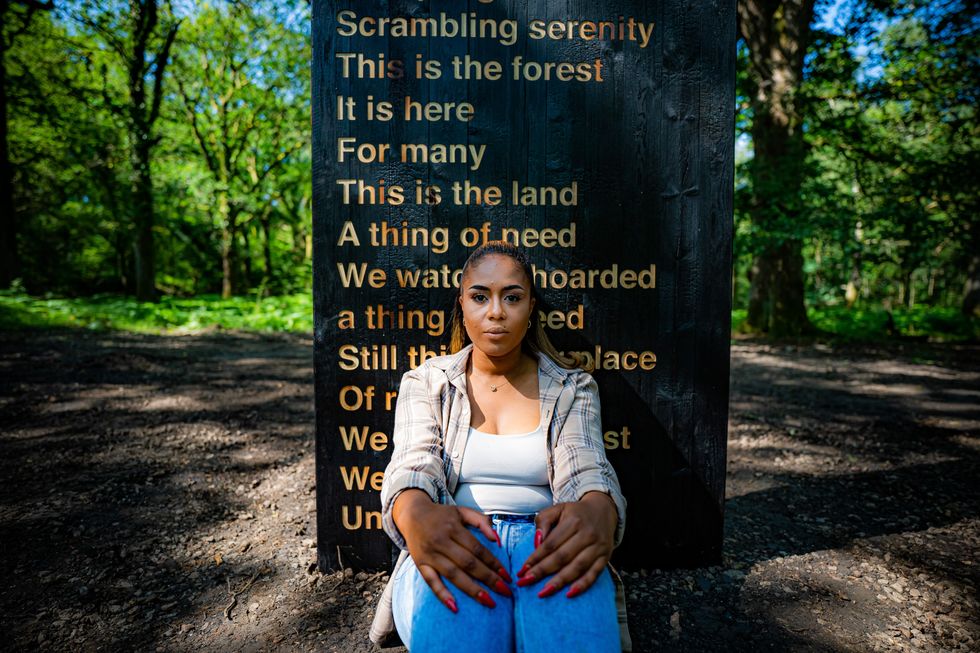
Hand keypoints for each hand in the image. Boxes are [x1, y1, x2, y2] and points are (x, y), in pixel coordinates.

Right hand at [392, 489, 512, 611]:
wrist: (412, 514)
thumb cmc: (441, 515)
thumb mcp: (462, 512)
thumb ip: (481, 521)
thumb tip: (497, 539)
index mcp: (453, 528)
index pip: (477, 549)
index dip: (493, 563)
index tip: (506, 576)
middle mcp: (441, 541)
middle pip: (468, 563)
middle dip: (488, 578)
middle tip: (505, 591)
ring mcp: (430, 554)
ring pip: (453, 574)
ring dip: (471, 589)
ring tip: (489, 601)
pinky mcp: (420, 564)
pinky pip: (431, 581)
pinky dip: (442, 594)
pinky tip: (454, 607)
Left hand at [517, 491, 616, 598]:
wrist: (603, 510)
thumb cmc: (576, 513)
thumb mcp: (558, 509)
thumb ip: (544, 521)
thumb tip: (537, 543)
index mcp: (573, 521)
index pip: (551, 544)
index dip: (535, 558)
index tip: (522, 570)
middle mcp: (587, 534)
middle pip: (562, 557)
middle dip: (542, 571)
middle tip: (526, 582)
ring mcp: (597, 547)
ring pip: (577, 568)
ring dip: (559, 582)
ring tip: (543, 592)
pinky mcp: (605, 557)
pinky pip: (594, 574)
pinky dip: (582, 585)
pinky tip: (569, 594)